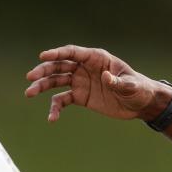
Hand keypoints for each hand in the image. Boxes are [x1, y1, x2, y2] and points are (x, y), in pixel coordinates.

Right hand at [25, 44, 165, 122]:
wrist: (142, 104)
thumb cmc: (140, 89)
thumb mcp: (132, 85)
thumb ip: (119, 82)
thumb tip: (106, 77)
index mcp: (97, 58)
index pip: (73, 53)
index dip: (58, 53)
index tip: (43, 56)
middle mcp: (85, 68)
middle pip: (60, 66)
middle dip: (44, 70)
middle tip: (30, 77)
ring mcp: (81, 82)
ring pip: (56, 81)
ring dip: (42, 86)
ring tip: (29, 93)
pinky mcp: (81, 97)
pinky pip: (63, 100)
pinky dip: (55, 108)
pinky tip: (51, 118)